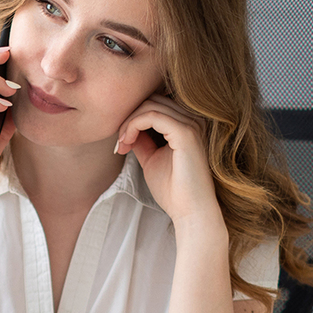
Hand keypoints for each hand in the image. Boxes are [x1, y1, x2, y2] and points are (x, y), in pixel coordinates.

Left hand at [114, 95, 221, 231]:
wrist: (191, 211)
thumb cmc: (173, 190)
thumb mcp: (151, 158)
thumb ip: (142, 140)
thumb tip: (126, 127)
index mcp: (188, 123)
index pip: (155, 103)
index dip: (133, 117)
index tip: (121, 142)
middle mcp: (193, 119)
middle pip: (151, 100)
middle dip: (128, 118)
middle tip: (119, 143)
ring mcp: (192, 124)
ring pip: (149, 106)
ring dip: (128, 123)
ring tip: (122, 145)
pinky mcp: (186, 133)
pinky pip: (152, 116)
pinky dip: (133, 126)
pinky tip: (126, 143)